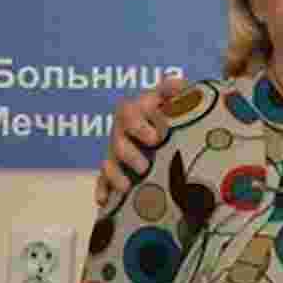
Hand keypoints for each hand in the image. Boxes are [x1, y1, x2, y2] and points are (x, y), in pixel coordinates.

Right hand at [94, 76, 189, 204]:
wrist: (176, 130)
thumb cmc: (177, 109)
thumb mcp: (180, 96)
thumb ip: (177, 88)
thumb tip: (173, 81)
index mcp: (137, 110)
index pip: (129, 113)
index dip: (139, 125)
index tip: (156, 138)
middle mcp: (123, 130)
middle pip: (117, 141)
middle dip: (129, 155)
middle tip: (145, 166)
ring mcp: (117, 151)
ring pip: (109, 162)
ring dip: (117, 175)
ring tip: (129, 187)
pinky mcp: (115, 170)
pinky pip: (103, 180)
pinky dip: (102, 190)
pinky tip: (103, 200)